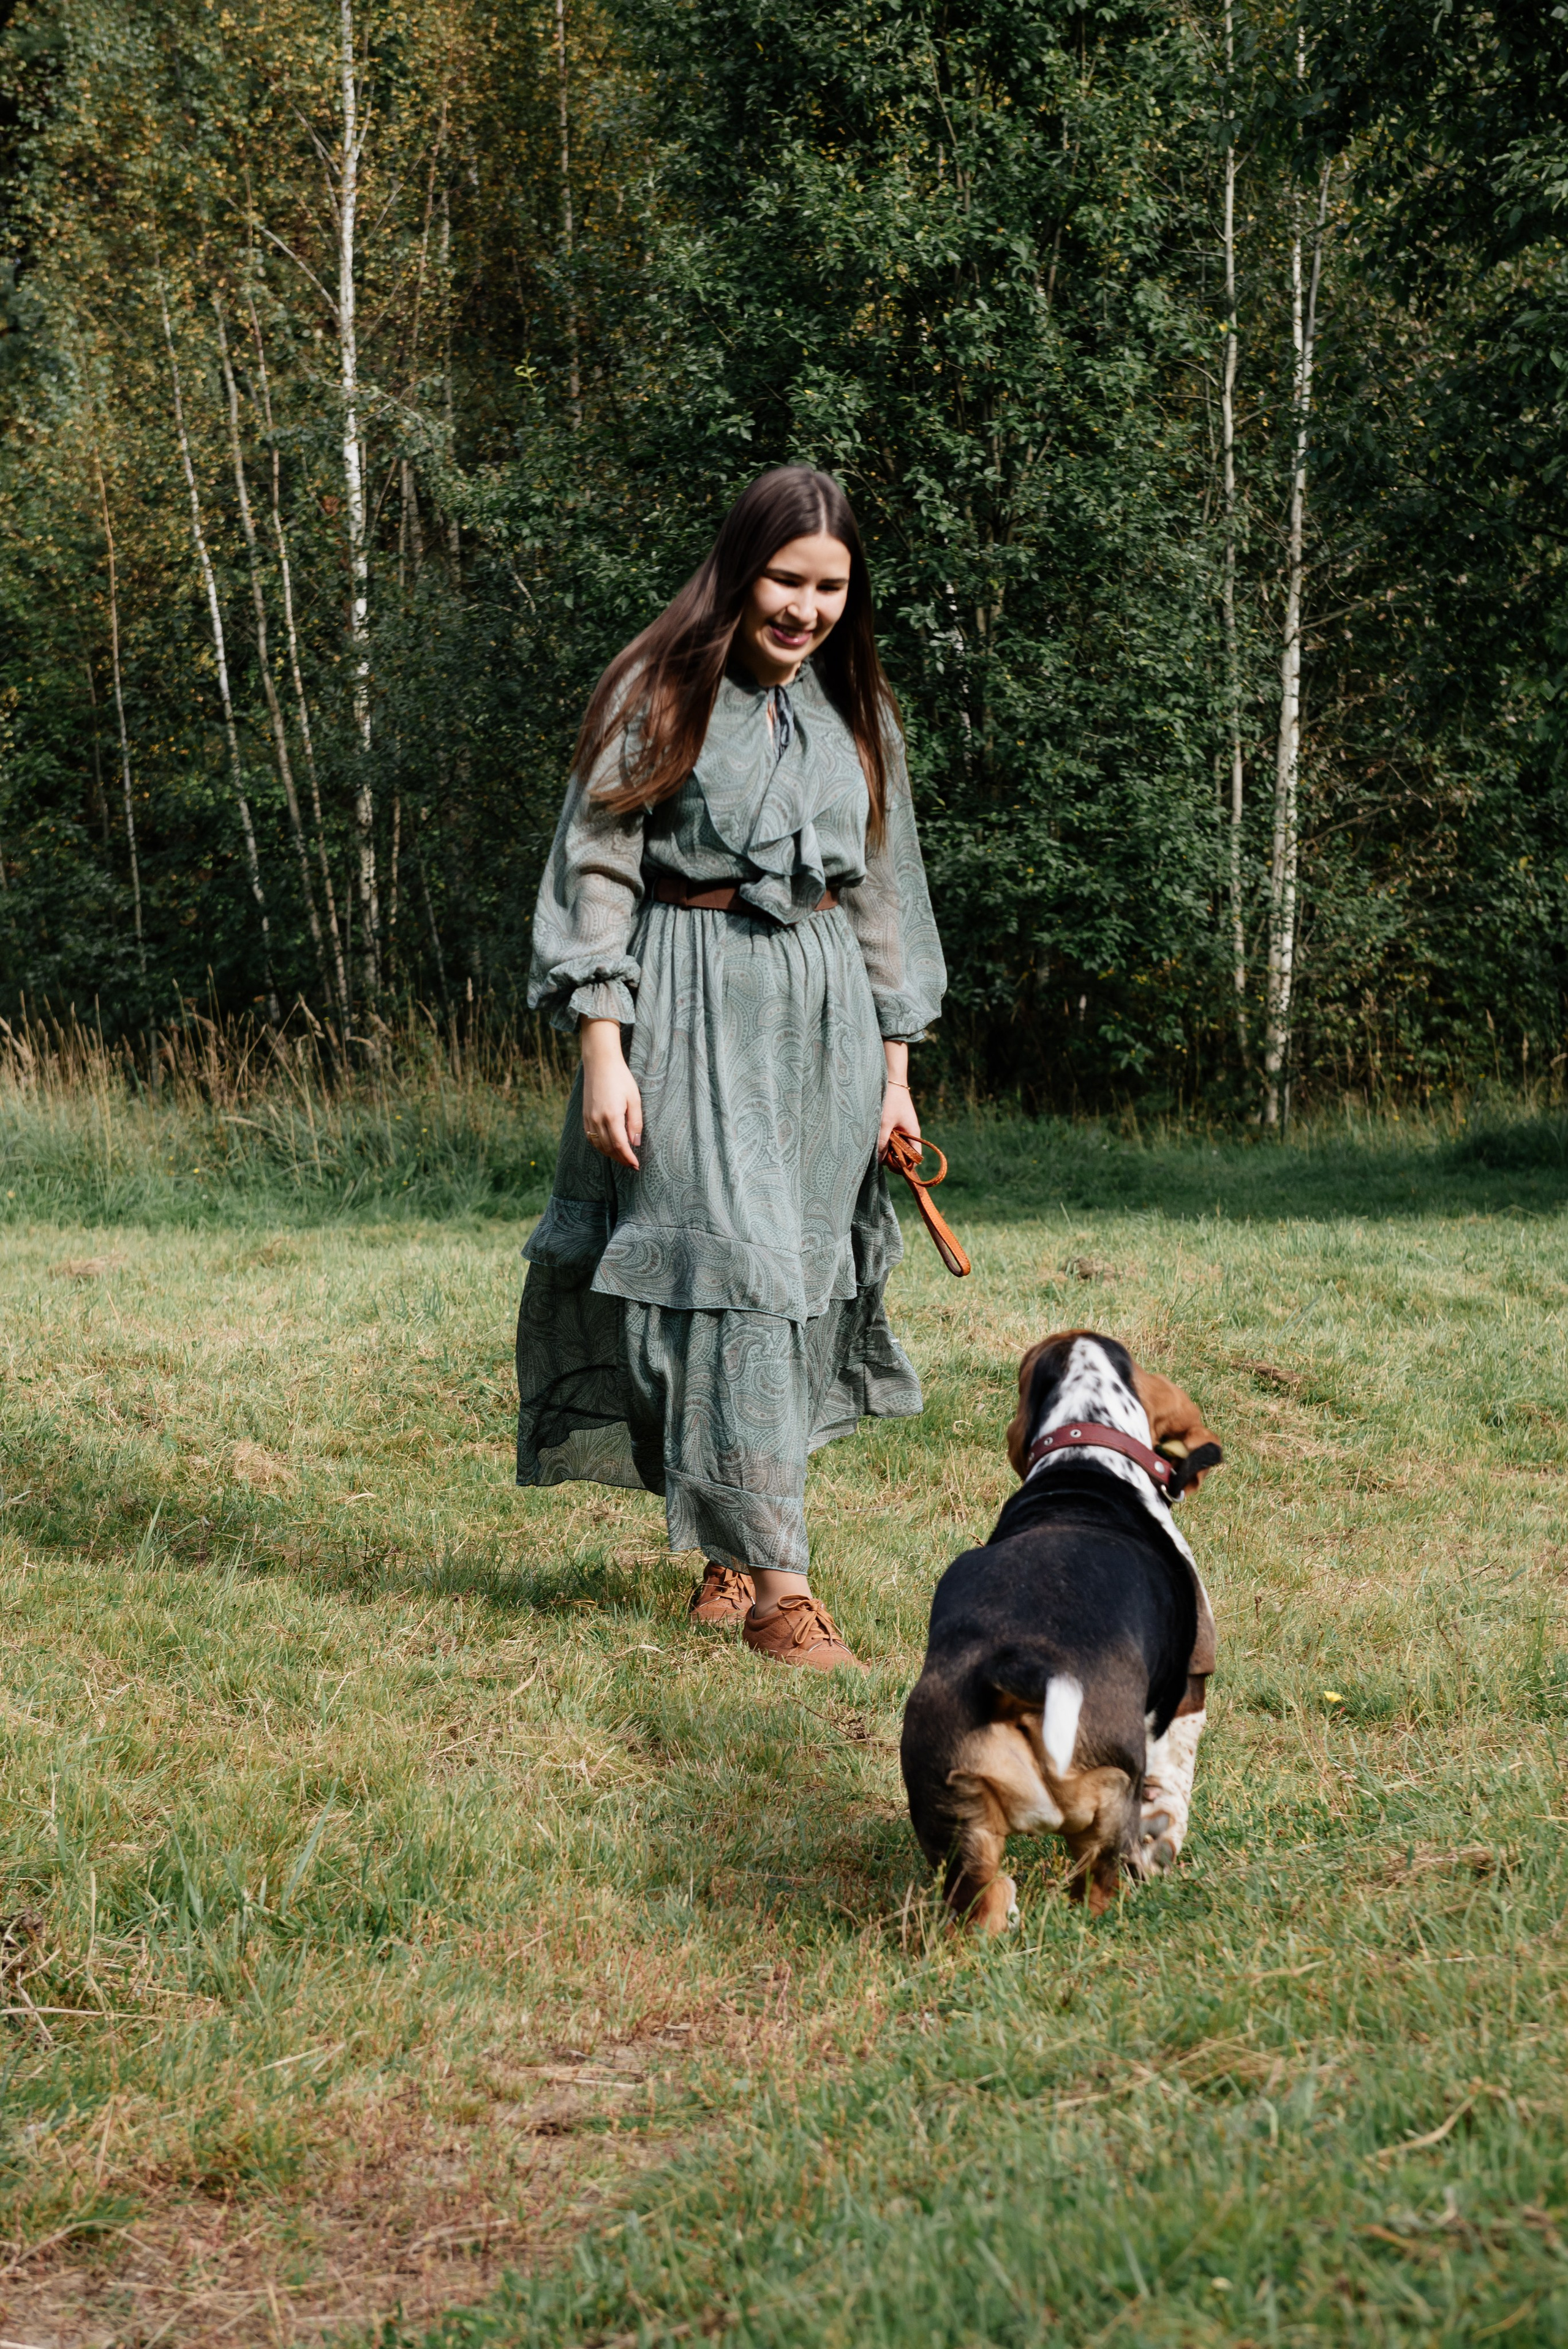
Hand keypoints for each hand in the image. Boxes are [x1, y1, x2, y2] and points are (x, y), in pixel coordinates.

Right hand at [580, 1018, 642, 1168]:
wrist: (600, 1063)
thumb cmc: (620, 1078)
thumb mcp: (634, 1099)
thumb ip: (635, 1123)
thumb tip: (635, 1143)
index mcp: (612, 1116)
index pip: (620, 1145)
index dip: (628, 1158)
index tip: (636, 1165)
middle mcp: (598, 1120)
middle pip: (609, 1148)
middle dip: (621, 1159)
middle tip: (631, 1165)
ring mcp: (589, 1118)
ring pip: (599, 1145)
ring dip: (610, 1154)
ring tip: (622, 1158)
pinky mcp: (585, 1115)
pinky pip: (591, 1137)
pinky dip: (599, 1146)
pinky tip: (607, 1147)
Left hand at [878, 1077, 920, 1160]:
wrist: (891, 1080)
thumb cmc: (891, 1100)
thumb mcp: (885, 1122)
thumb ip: (883, 1141)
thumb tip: (880, 1160)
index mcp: (913, 1133)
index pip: (915, 1157)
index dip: (906, 1165)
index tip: (892, 1168)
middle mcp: (909, 1133)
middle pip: (903, 1154)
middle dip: (892, 1157)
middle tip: (878, 1156)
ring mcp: (902, 1128)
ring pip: (895, 1145)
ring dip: (886, 1147)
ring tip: (874, 1145)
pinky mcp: (894, 1124)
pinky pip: (890, 1137)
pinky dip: (883, 1139)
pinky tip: (874, 1137)